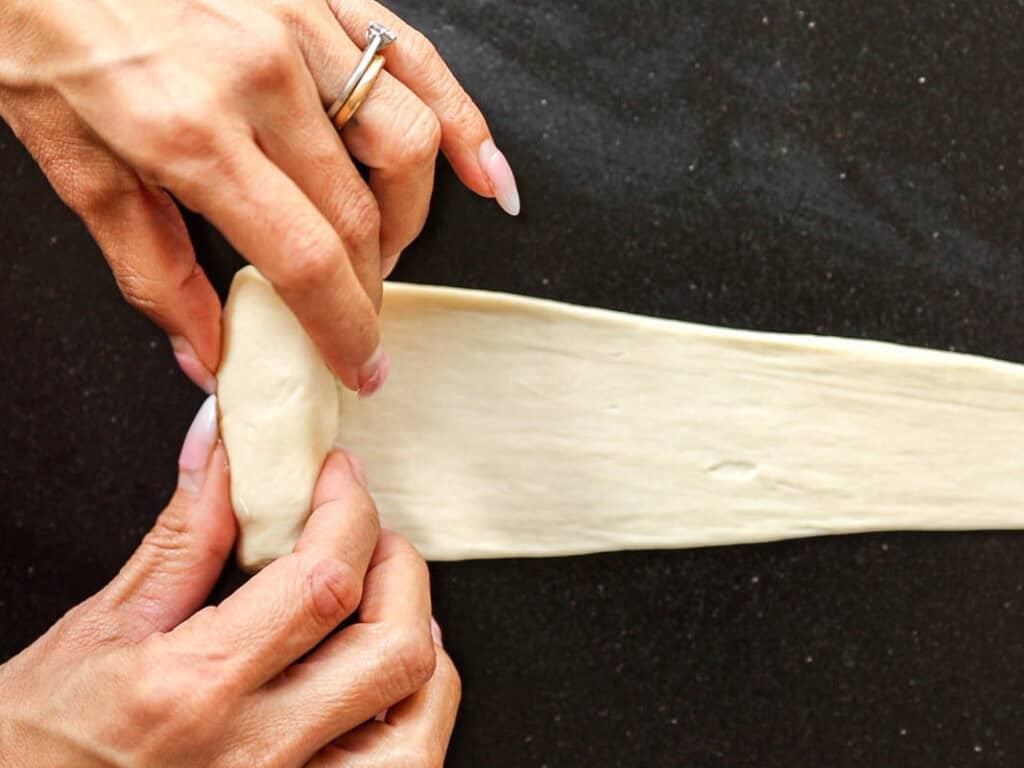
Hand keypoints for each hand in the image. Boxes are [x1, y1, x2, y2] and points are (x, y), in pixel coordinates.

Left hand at [0, 0, 518, 393]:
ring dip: (412, 217)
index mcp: (191, 130)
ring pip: (408, 142)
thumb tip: (205, 349)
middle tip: (356, 316)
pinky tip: (482, 172)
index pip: (306, 257)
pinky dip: (465, 123)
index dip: (344, 328)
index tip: (359, 365)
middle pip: (362, 213)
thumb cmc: (41, 30)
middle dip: (371, 288)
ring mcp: (299, 26)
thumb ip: (149, 268)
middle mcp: (259, 75)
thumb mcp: (73, 164)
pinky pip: (418, 60)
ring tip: (389, 248)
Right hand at [0, 397, 459, 766]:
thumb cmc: (36, 743)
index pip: (324, 580)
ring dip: (417, 643)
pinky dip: (412, 710)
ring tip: (382, 606)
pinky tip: (376, 678)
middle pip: (394, 648)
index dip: (351, 511)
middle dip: (399, 567)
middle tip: (368, 536)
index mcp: (195, 688)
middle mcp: (253, 753)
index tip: (342, 479)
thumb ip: (186, 534)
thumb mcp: (102, 627)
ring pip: (417, 721)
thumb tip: (226, 448)